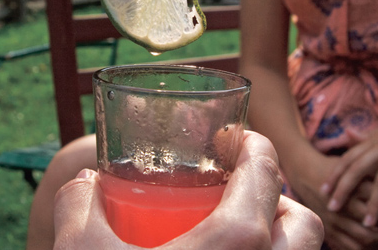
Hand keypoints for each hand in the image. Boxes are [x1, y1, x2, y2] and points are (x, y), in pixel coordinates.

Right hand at [53, 131, 323, 249]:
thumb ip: (76, 206)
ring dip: (278, 237)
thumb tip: (84, 186)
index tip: (235, 139)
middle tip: (238, 189)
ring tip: (234, 231)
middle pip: (300, 222)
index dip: (253, 145)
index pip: (264, 173)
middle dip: (277, 195)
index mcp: (235, 244)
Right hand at [287, 153, 377, 248]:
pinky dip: (371, 248)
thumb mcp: (355, 165)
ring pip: (367, 236)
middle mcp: (342, 203)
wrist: (304, 172)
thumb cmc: (336, 167)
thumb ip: (377, 172)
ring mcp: (334, 219)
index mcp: (350, 184)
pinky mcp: (329, 229)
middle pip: (377, 219)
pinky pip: (353, 246)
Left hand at [322, 98, 377, 228]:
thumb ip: (367, 137)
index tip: (323, 190)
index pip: (348, 159)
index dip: (335, 174)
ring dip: (374, 202)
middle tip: (332, 208)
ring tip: (367, 222)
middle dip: (343, 189)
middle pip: (358, 169)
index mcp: (374, 141)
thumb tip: (347, 134)